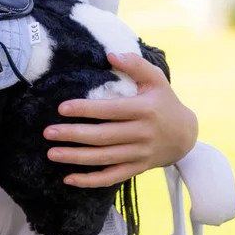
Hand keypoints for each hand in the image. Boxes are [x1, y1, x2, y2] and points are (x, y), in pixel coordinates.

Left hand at [44, 52, 198, 187]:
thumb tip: (110, 54)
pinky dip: (90, 181)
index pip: (111, 110)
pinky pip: (112, 177)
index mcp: (144, 110)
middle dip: (73, 135)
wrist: (186, 136)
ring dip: (76, 158)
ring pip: (104, 158)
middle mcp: (142, 134)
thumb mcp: (156, 80)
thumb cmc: (164, 102)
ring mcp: (140, 154)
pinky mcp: (137, 168)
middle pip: (103, 137)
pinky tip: (68, 179)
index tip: (62, 108)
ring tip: (52, 153)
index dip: (86, 110)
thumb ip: (135, 64)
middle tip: (48, 132)